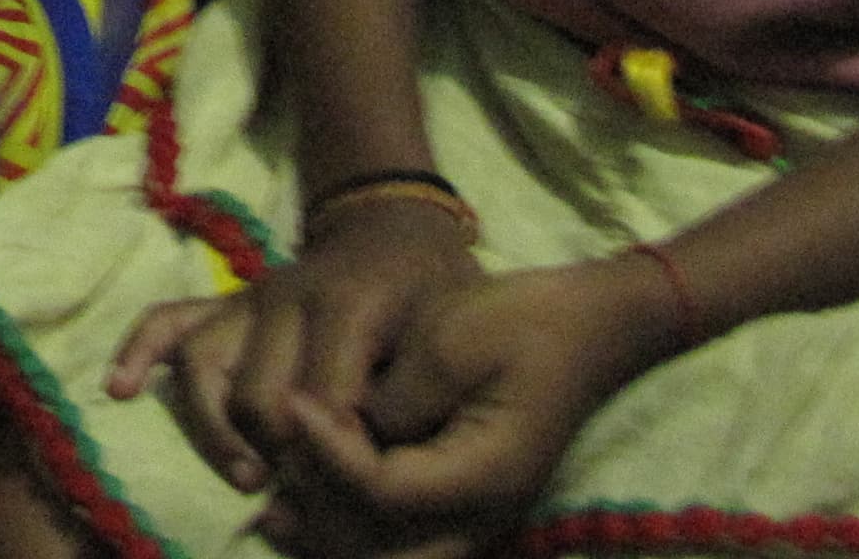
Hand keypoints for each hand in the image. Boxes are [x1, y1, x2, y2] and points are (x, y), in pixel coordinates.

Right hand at [110, 197, 481, 498]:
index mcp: (347, 304)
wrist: (396, 226)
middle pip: (256, 392)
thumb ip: (410, 392)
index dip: (329, 454)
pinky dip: (138, 352)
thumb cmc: (433, 292)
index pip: (319, 397)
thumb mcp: (447, 334)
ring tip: (245, 478)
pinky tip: (120, 389)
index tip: (347, 487)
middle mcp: (284, 297)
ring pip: (203, 366)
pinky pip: (168, 320)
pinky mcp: (224, 301)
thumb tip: (367, 453)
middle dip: (275, 452)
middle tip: (303, 494)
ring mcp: (247, 298)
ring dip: (214, 429)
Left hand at [251, 256, 672, 558]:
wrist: (585, 327)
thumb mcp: (448, 342)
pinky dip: (351, 533)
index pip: (384, 492)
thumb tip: (342, 433)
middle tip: (272, 476)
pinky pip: (402, 545)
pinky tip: (302, 506)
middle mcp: (484, 516)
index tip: (290, 402)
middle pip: (385, 556)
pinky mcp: (462, 506)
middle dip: (321, 520)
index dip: (327, 452)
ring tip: (272, 509)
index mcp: (486, 475)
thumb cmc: (519, 323)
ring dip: (330, 538)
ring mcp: (478, 518)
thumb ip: (394, 400)